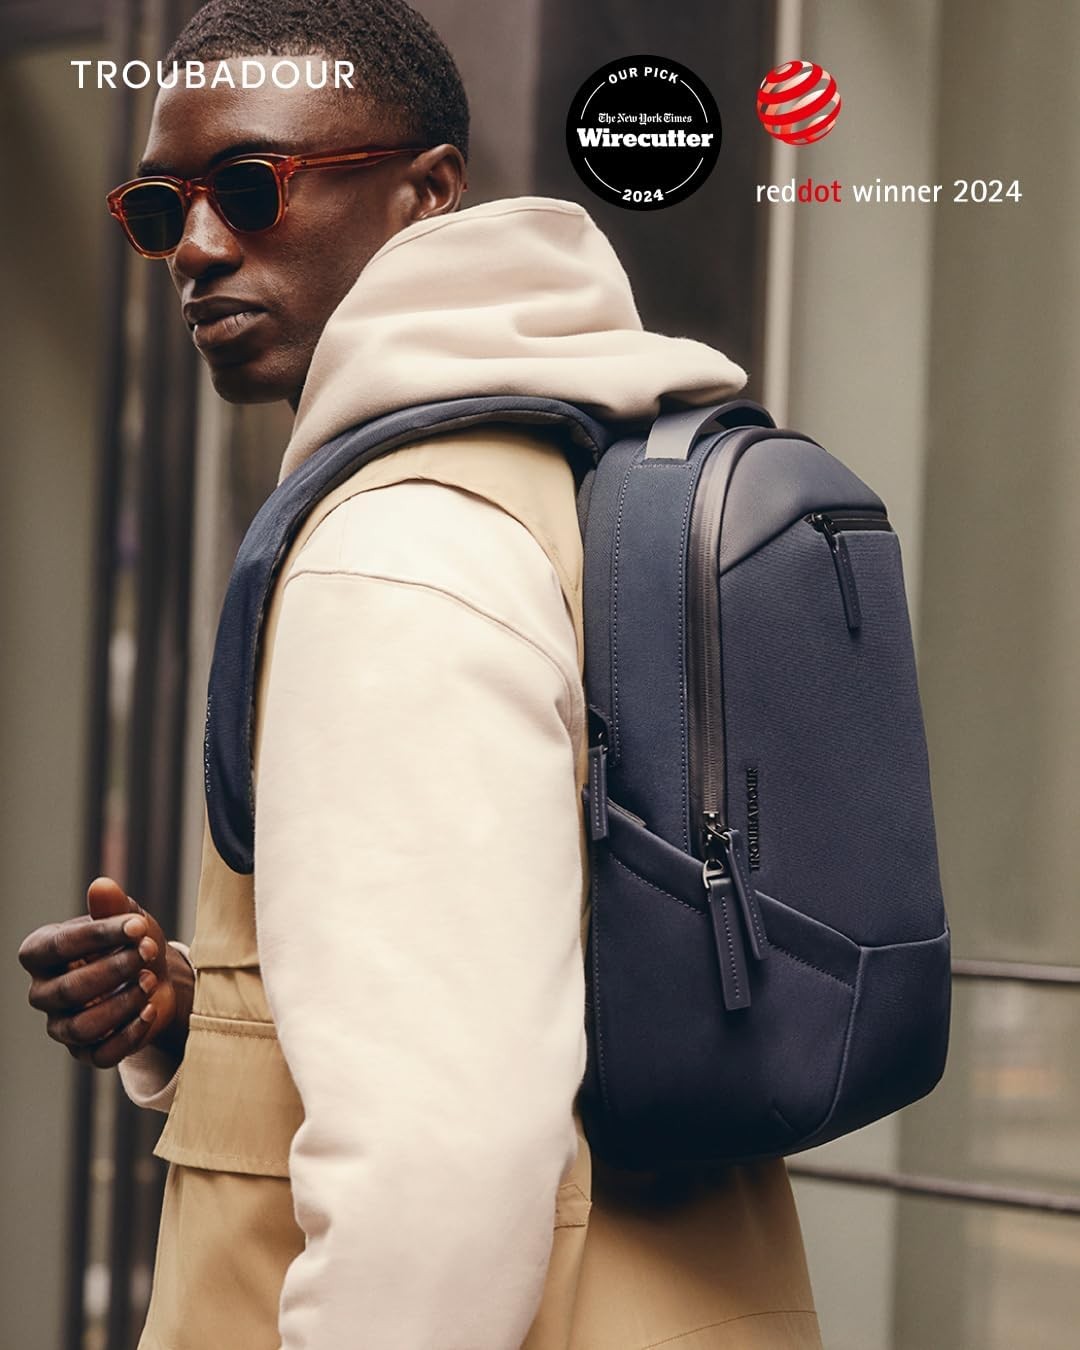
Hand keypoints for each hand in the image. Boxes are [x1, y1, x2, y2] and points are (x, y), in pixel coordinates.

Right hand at [18, 877, 194, 1068]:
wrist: (157, 977)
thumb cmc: (132, 942)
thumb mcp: (127, 919)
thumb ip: (113, 906)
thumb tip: (101, 886)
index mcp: (42, 954)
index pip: (58, 946)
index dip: (98, 935)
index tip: (137, 925)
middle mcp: (43, 993)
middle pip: (68, 990)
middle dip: (114, 969)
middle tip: (148, 951)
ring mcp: (62, 1026)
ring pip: (83, 1026)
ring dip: (123, 1003)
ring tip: (151, 980)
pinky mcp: (86, 1052)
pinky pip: (102, 1054)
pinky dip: (131, 1032)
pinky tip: (151, 1009)